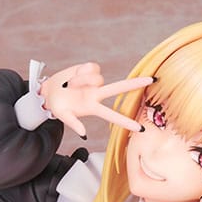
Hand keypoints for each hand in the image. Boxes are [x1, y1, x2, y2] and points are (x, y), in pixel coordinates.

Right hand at [39, 62, 153, 137]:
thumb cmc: (56, 106)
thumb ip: (73, 124)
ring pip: (97, 77)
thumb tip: (84, 134)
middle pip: (119, 88)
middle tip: (153, 80)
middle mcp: (97, 94)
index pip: (113, 116)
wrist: (48, 90)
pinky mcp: (88, 69)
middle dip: (135, 84)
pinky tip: (73, 76)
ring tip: (70, 85)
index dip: (126, 123)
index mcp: (93, 108)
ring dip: (82, 80)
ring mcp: (94, 81)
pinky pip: (90, 67)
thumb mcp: (62, 116)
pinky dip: (80, 71)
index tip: (141, 129)